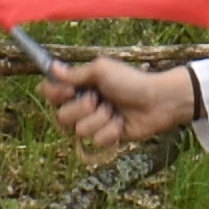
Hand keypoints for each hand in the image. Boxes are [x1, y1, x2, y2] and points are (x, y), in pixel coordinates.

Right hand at [47, 54, 197, 151]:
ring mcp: (94, 122)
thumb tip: (52, 68)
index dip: (55, 94)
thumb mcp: (102, 71)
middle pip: (62, 116)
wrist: (157, 101)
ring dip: (100, 119)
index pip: (51, 92)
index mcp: (80, 85)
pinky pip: (97, 141)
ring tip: (115, 111)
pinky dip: (111, 131)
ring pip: (80, 130)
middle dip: (82, 108)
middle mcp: (83, 104)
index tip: (68, 91)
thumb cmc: (131, 81)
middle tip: (99, 99)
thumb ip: (75, 74)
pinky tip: (122, 123)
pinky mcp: (106, 138)